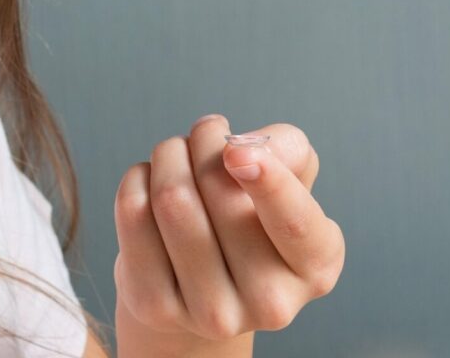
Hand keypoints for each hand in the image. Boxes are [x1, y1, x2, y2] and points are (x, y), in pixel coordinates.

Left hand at [113, 116, 344, 342]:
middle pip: (220, 192)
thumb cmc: (253, 217)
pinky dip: (137, 180)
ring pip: (173, 200)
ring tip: (176, 155)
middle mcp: (271, 302)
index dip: (268, 180)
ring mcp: (212, 314)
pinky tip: (149, 184)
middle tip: (204, 135)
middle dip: (204, 143)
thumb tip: (243, 147)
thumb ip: (286, 150)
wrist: (200, 282)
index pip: (294, 223)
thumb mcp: (290, 180)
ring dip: (169, 156)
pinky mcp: (156, 308)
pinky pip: (133, 216)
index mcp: (315, 267)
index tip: (236, 149)